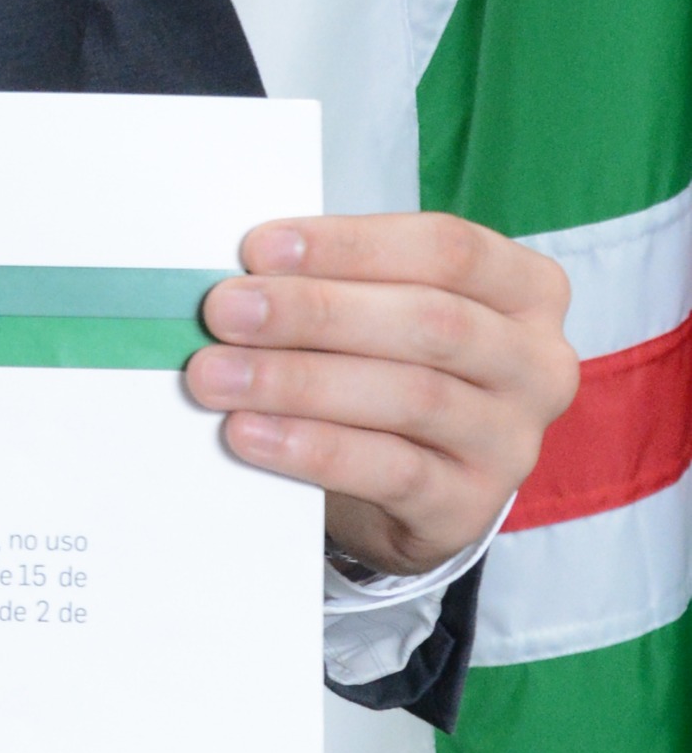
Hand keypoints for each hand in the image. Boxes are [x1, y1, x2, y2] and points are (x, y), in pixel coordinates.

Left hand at [186, 212, 577, 579]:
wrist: (406, 490)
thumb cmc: (390, 369)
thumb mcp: (382, 312)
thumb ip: (338, 283)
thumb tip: (244, 274)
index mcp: (525, 290)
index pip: (447, 250)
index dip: (350, 245)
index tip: (259, 249)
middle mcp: (537, 363)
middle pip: (430, 323)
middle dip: (315, 313)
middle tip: (223, 310)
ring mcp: (511, 440)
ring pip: (410, 397)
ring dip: (298, 381)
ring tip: (215, 375)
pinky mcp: (471, 507)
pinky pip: (391, 472)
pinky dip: (312, 448)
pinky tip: (249, 433)